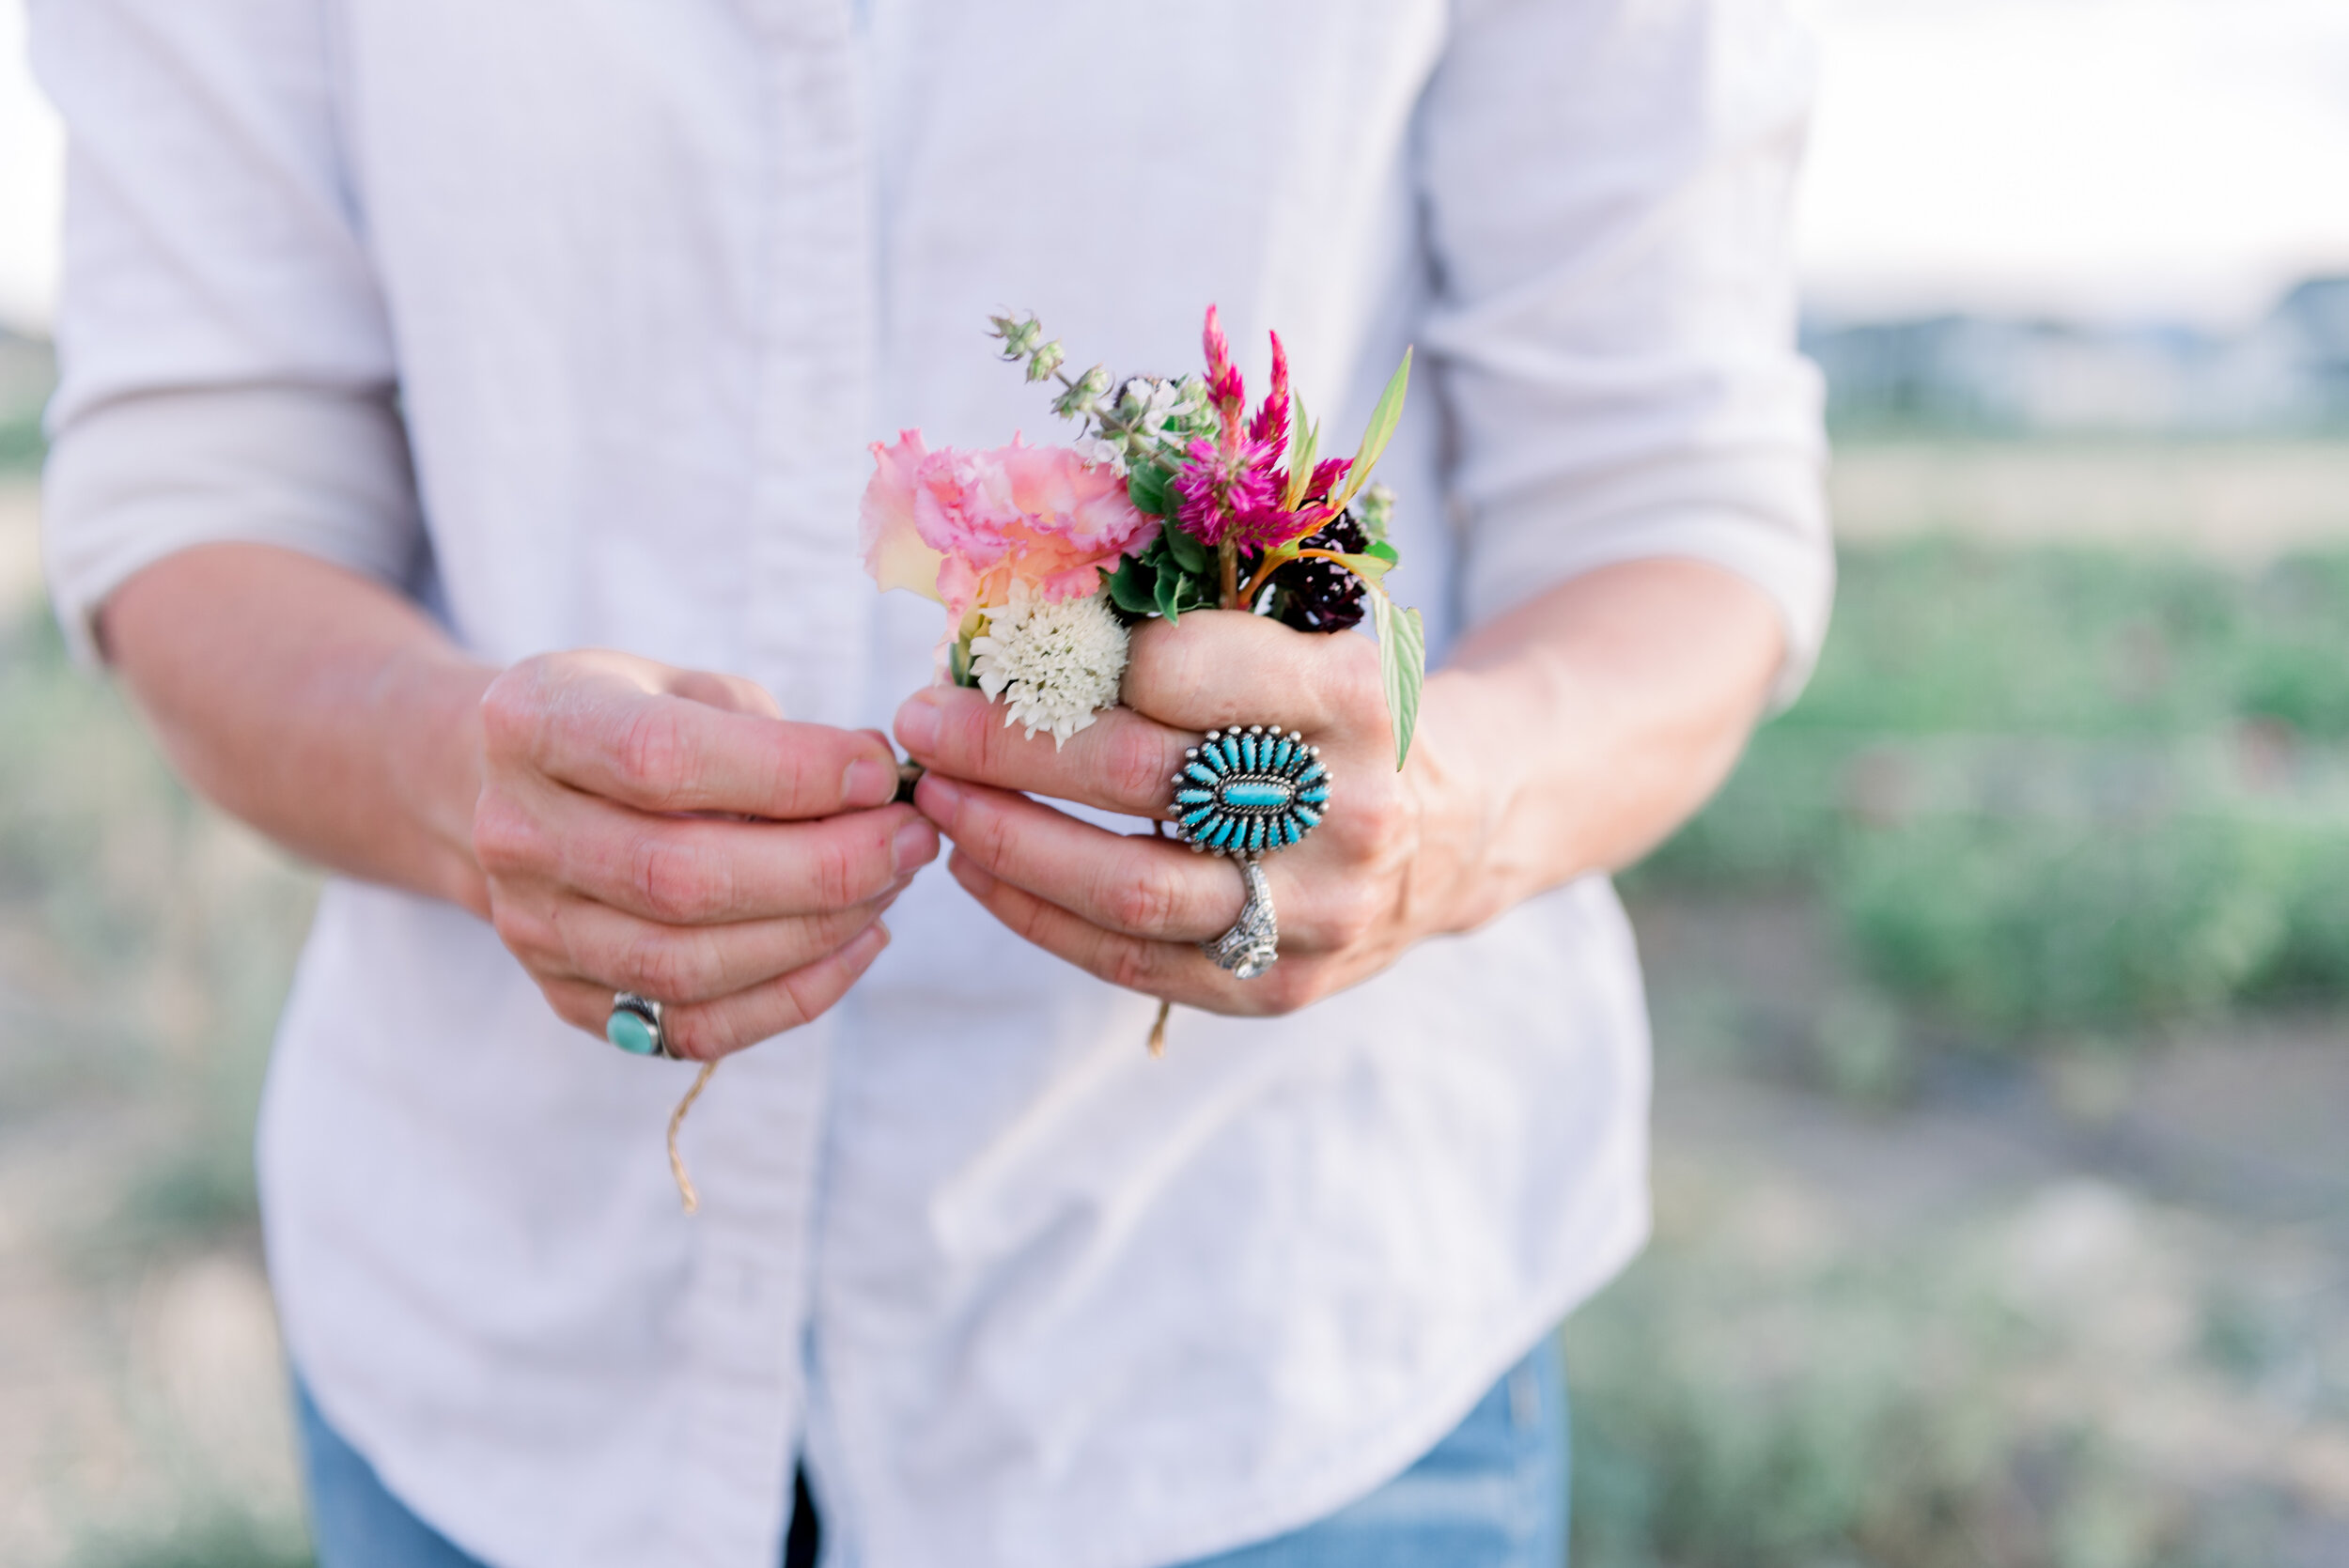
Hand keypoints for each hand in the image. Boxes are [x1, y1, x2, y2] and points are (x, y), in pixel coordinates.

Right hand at [473, 651, 938, 1058]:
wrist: (518, 792)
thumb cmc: (634, 722)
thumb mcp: (685, 686)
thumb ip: (768, 731)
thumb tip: (874, 788)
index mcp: (533, 724)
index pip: (660, 758)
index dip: (787, 772)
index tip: (881, 773)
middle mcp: (516, 833)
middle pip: (680, 878)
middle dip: (825, 865)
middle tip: (912, 838)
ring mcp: (534, 929)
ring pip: (689, 965)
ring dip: (818, 932)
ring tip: (892, 885)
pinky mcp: (570, 999)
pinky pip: (695, 1028)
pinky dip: (795, 995)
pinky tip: (858, 943)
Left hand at [894, 610, 1491, 1015]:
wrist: (1455, 830)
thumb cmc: (1340, 714)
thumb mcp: (1306, 639)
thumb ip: (1193, 628)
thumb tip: (1017, 613)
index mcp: (1352, 694)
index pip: (1189, 667)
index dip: (1081, 654)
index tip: (1003, 646)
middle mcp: (1345, 807)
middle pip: (1144, 777)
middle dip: (1010, 744)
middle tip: (924, 718)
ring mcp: (1317, 909)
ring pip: (1130, 886)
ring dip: (1009, 841)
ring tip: (937, 801)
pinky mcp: (1281, 985)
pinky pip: (1133, 958)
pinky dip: (1037, 914)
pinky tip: (979, 869)